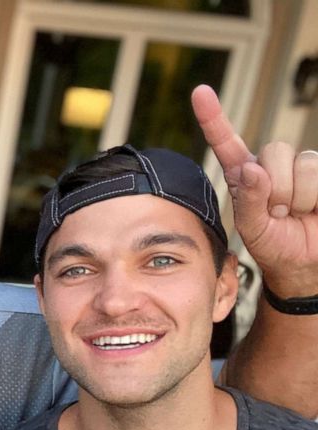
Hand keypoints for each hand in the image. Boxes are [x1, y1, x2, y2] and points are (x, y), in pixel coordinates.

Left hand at [191, 85, 317, 296]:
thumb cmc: (274, 243)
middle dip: (276, 189)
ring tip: (296, 213)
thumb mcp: (252, 228)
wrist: (305, 260)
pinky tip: (313, 209)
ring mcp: (301, 165)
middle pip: (274, 151)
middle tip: (278, 213)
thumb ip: (249, 201)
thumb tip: (252, 169)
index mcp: (244, 174)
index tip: (200, 92)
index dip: (213, 117)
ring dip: (298, 197)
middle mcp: (272, 163)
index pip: (226, 141)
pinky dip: (314, 198)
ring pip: (302, 163)